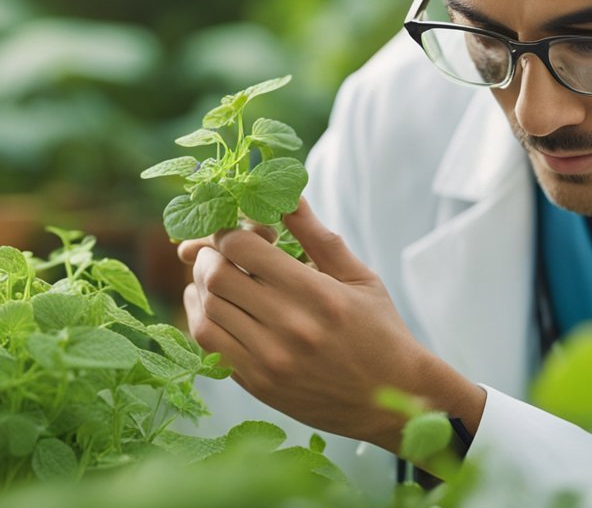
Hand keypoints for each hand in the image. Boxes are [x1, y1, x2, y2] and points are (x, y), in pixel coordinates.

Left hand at [179, 198, 484, 451]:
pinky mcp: (258, 385)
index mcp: (317, 293)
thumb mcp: (357, 276)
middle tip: (222, 252)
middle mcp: (289, 328)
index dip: (230, 230)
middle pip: (216, 275)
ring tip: (216, 277)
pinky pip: (208, 345)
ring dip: (201, 286)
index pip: (243, 246)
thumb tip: (286, 192)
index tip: (240, 232)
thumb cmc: (379, 330)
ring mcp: (270, 360)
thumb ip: (316, 234)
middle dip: (210, 255)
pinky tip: (215, 307)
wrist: (390, 400)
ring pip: (206, 310)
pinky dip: (201, 318)